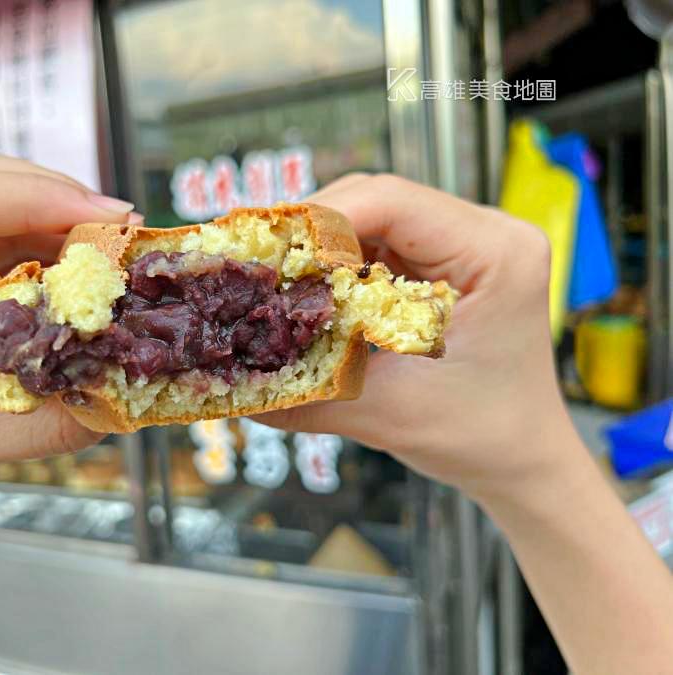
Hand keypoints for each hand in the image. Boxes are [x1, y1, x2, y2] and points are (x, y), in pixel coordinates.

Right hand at [258, 173, 584, 504]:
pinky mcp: (442, 265)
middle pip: (376, 202)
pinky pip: (377, 248)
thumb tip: (236, 384)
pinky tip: (307, 295)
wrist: (522, 461)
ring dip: (319, 250)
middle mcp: (485, 234)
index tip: (269, 253)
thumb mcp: (394, 415)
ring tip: (275, 282)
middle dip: (311, 235)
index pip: (394, 202)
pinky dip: (336, 269)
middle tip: (259, 269)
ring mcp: (463, 246)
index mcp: (496, 252)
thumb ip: (312, 395)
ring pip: (370, 220)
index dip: (322, 219)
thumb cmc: (485, 439)